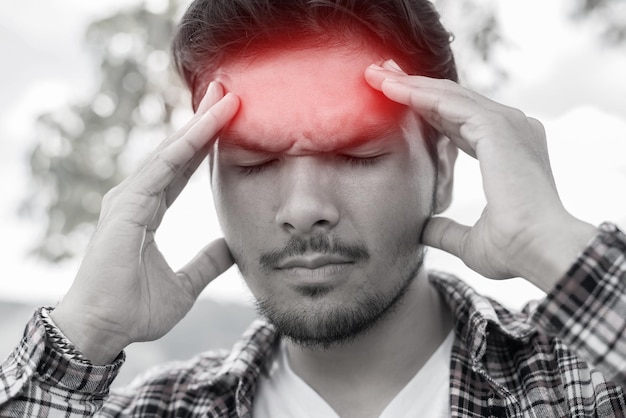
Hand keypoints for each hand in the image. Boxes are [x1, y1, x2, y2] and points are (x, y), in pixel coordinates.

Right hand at [51, 82, 239, 363]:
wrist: (103, 331)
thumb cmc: (134, 310)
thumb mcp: (184, 285)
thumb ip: (206, 262)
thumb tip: (230, 246)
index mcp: (149, 210)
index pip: (184, 168)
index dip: (207, 144)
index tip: (231, 119)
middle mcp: (138, 197)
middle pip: (177, 151)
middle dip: (203, 121)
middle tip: (228, 90)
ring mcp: (129, 198)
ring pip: (171, 152)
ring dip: (199, 123)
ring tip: (225, 96)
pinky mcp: (126, 206)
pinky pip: (162, 168)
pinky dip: (185, 145)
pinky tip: (206, 125)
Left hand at [365, 61, 595, 290]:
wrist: (539, 252)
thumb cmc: (514, 249)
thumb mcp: (470, 241)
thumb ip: (445, 229)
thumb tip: (423, 230)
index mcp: (507, 150)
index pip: (458, 121)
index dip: (426, 110)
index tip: (395, 102)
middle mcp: (511, 130)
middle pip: (452, 101)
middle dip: (413, 88)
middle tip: (379, 75)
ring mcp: (507, 124)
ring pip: (448, 96)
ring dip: (410, 85)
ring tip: (376, 75)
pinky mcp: (497, 127)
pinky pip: (449, 102)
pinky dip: (419, 94)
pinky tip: (392, 89)